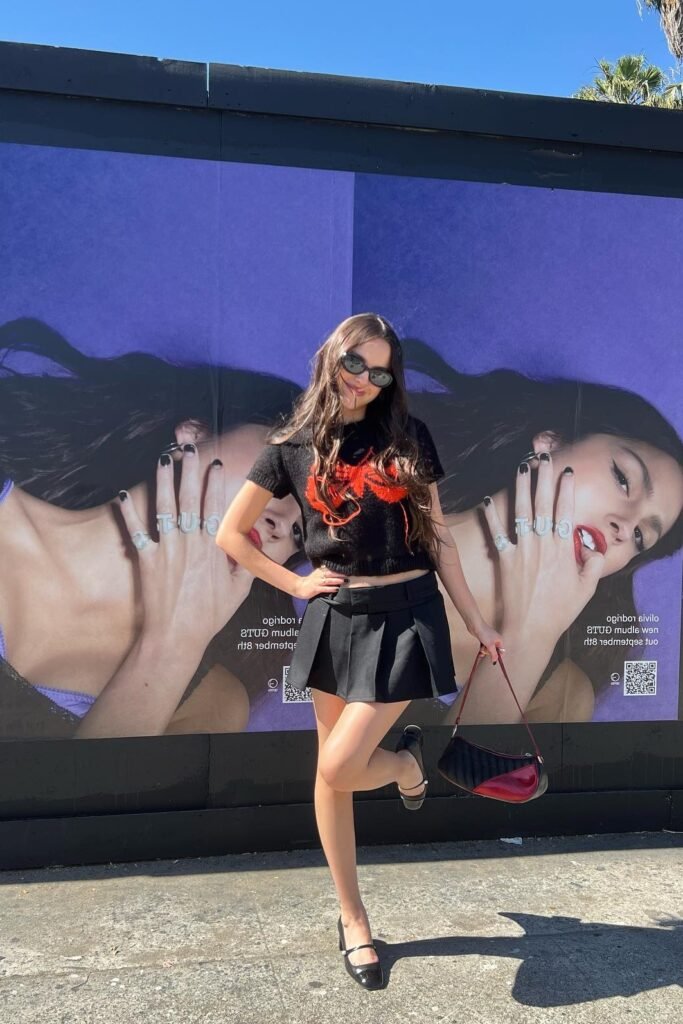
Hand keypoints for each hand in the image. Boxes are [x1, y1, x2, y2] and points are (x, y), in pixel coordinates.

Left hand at [117, 446, 252, 647]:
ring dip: (164, 480)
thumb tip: (251, 543)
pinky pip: (136, 530)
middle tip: (188, 448)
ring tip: (163, 459)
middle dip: (190, 470)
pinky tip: (123, 494)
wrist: (176, 636)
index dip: (215, 483)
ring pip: (165, 506)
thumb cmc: (208, 616)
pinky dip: (129, 512)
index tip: (215, 464)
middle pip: (190, 498)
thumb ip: (245, 564)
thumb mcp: (238, 591)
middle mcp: (190, 542)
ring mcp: (167, 548)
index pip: (216, 506)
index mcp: (213, 548)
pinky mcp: (146, 558)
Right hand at [291, 565, 347, 599]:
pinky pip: (324, 588)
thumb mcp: (317, 574)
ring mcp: (317, 582)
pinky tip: (336, 589)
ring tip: (344, 581)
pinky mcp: (315, 589)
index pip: (330, 568)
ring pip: (328, 581)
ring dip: (336, 581)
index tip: (346, 568)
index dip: (338, 568)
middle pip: (330, 573)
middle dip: (339, 574)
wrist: (299, 586)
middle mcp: (319, 576)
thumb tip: (335, 570)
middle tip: (347, 574)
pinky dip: (331, 588)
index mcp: (319, 571)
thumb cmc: (309, 581)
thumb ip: (324, 571)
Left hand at [467, 619, 503, 663]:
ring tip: (482, 648)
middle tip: (486, 650)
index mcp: (500, 640)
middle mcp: (495, 640)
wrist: (475, 626)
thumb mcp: (490, 645)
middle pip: (494, 651)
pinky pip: (484, 647)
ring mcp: (489, 640)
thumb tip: (495, 661)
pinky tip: (480, 651)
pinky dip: (482, 649)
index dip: (498, 656)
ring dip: (485, 651)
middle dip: (489, 652)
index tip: (493, 660)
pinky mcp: (483, 640)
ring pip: (488, 649)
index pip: (501, 651)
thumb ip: (493, 654)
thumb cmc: (484, 633)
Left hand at [481, 454, 603, 644]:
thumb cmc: (560, 611)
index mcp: (564, 549)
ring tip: (521, 466)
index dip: (566, 489)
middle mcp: (542, 544)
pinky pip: (497, 532)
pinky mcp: (504, 558)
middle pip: (544, 503)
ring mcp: (522, 549)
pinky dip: (491, 516)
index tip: (567, 471)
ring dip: (521, 487)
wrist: (530, 628)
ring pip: (521, 511)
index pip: (566, 511)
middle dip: (544, 477)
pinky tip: (487, 499)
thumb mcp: (587, 589)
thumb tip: (597, 548)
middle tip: (544, 456)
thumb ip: (595, 565)